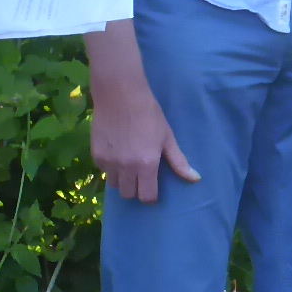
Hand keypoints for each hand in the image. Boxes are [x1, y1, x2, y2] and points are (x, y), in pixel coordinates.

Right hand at [90, 71, 200, 203]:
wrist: (120, 94)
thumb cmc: (149, 114)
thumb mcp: (167, 137)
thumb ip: (178, 162)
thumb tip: (195, 179)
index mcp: (146, 164)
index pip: (147, 197)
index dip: (151, 196)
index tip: (153, 189)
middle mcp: (126, 167)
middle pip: (129, 195)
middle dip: (136, 189)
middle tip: (141, 176)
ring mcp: (109, 162)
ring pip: (114, 185)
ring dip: (122, 180)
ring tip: (128, 164)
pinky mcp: (96, 155)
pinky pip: (104, 171)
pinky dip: (110, 167)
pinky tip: (117, 152)